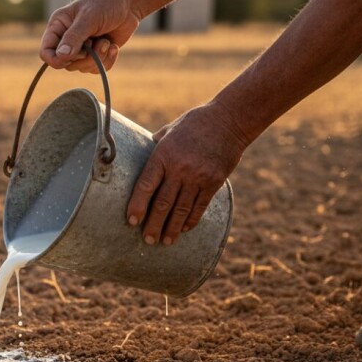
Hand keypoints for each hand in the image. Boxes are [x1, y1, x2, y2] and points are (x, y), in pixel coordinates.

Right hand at [40, 0, 140, 72]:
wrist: (129, 4)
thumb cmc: (106, 4)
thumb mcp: (89, 18)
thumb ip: (74, 37)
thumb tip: (61, 56)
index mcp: (58, 26)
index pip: (46, 52)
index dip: (55, 60)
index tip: (71, 56)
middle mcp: (66, 39)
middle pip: (65, 64)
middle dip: (84, 57)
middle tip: (95, 42)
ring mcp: (81, 49)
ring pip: (82, 68)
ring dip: (98, 58)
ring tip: (106, 41)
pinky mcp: (96, 55)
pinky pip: (96, 69)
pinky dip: (107, 61)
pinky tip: (113, 46)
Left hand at [126, 101, 249, 245]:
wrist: (229, 120)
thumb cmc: (194, 123)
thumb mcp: (170, 130)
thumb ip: (156, 147)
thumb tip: (140, 156)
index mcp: (163, 155)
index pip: (146, 185)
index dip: (137, 205)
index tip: (131, 222)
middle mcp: (179, 168)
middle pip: (162, 203)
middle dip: (153, 225)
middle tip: (148, 240)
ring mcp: (198, 177)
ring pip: (181, 209)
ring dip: (172, 228)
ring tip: (165, 241)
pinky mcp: (214, 182)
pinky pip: (200, 206)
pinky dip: (191, 220)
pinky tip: (183, 229)